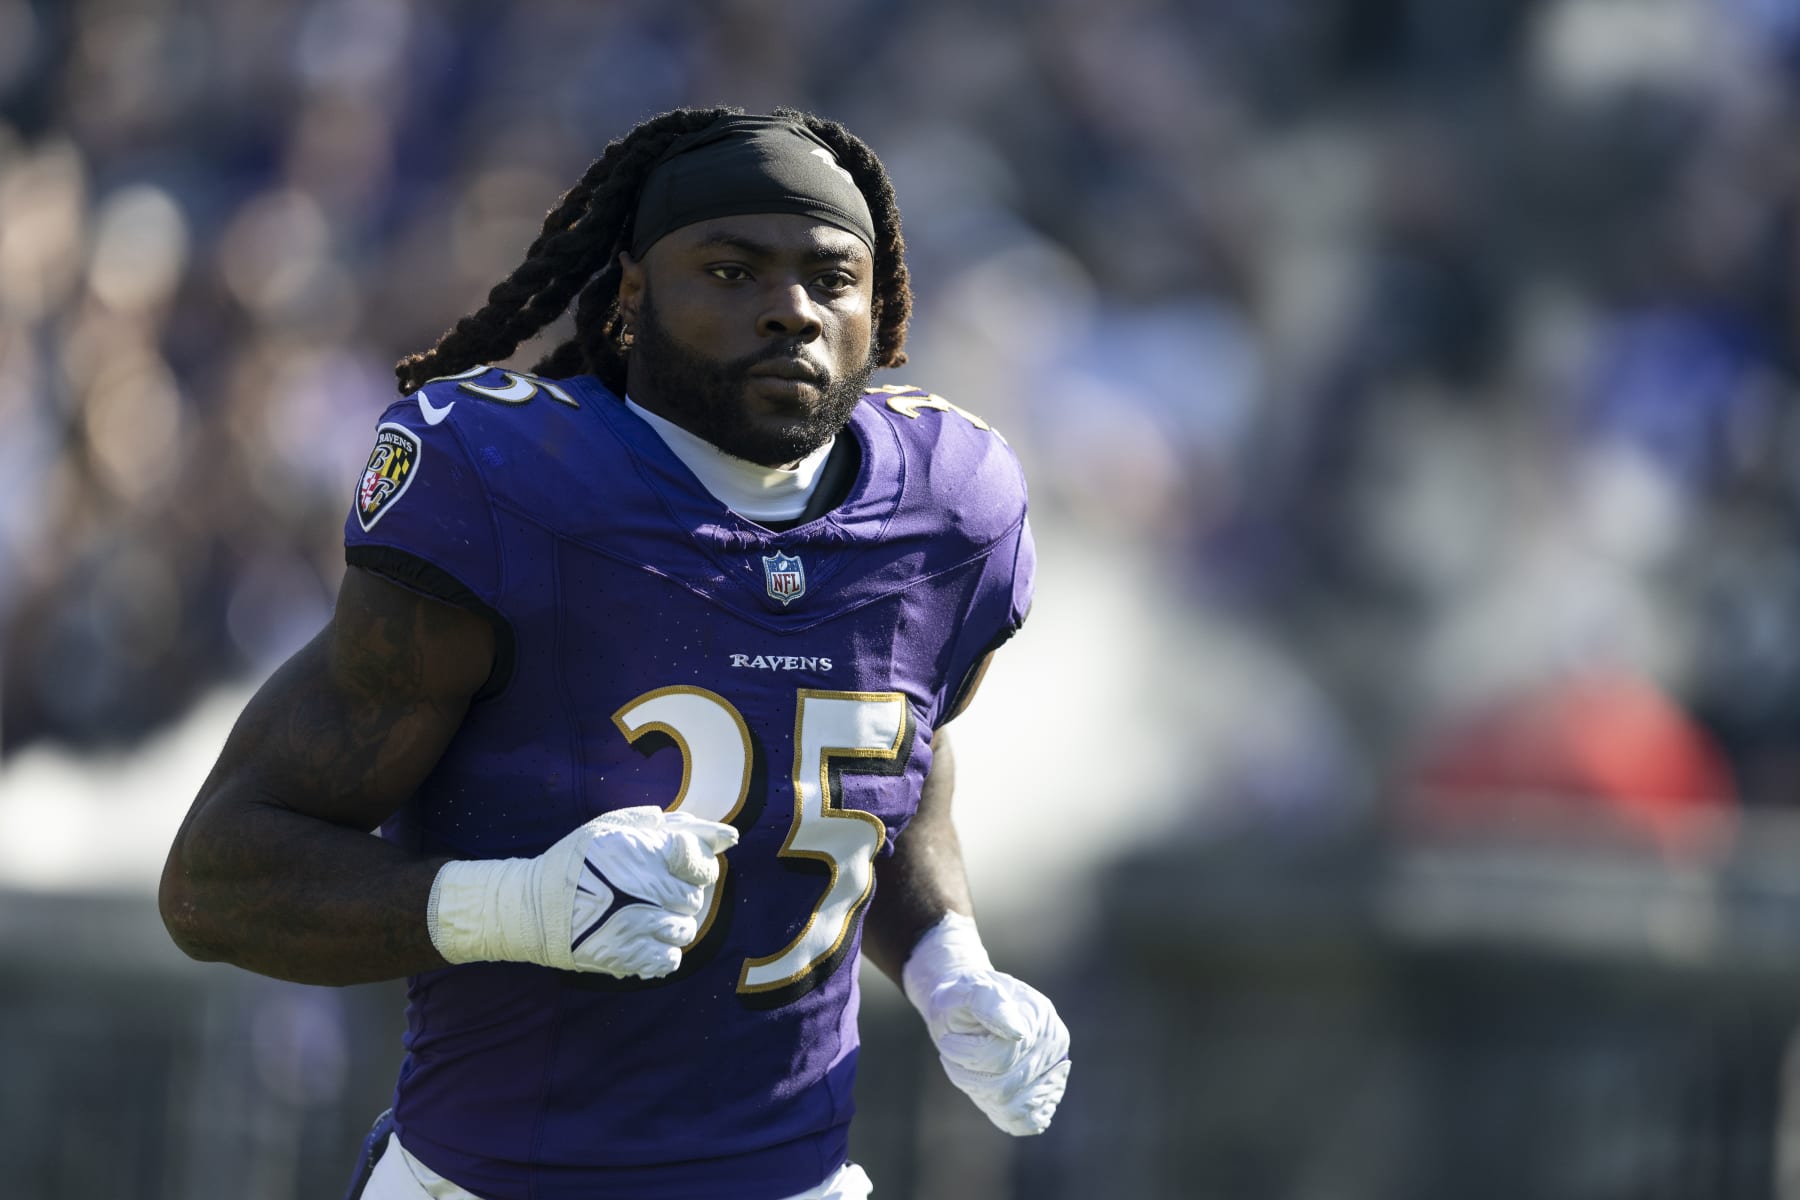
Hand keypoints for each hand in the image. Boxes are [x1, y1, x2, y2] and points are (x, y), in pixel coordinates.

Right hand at [563, 807, 737, 977]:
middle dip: (681, 895)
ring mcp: (641, 923)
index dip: (696, 864)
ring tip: (648, 918)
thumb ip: (653, 824)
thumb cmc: (573, 863)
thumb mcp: (606, 828)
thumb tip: (699, 827)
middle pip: (695, 897)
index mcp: (645, 852)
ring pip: (686, 929)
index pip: (700, 859)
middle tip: (657, 895)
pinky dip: (663, 952)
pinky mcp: (630, 956)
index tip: (682, 868)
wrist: (533, 908)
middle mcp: (648, 887)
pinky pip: (671, 959)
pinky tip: (645, 941)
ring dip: (673, 925)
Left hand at [915, 970, 1070, 1135]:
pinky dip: (1003, 1115)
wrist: (968, 1008)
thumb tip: (1018, 1033)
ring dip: (980, 1094)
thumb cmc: (964, 996)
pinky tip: (987, 1096)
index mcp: (1037, 1015)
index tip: (948, 1042)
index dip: (966, 1056)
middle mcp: (1053, 1043)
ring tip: (968, 1071)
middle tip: (952, 1057)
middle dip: (968, 1077)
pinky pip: (1029, 1120)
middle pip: (1005, 1087)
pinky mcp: (1048, 1090)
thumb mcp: (965, 988)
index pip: (1001, 1058)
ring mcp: (1054, 1069)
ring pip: (1013, 1107)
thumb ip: (988, 1002)